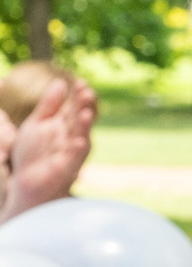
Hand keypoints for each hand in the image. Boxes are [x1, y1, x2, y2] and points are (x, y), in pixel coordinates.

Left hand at [2, 76, 96, 219]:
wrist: (29, 185)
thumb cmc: (34, 155)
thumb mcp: (37, 124)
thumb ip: (49, 105)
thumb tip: (60, 82)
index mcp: (65, 128)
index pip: (74, 108)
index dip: (78, 97)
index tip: (80, 82)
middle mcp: (71, 140)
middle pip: (79, 121)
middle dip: (84, 108)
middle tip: (87, 92)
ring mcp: (70, 156)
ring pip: (81, 139)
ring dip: (84, 128)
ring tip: (86, 113)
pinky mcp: (65, 171)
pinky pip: (72, 161)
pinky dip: (76, 151)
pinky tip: (78, 141)